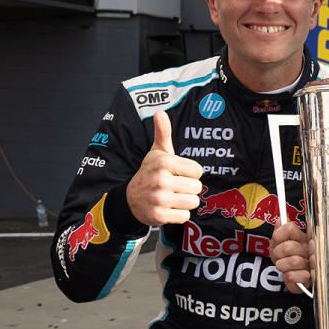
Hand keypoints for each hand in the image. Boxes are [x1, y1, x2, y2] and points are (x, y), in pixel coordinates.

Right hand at [127, 110, 203, 225]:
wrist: (130, 198)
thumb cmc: (150, 172)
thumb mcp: (157, 152)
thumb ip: (163, 133)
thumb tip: (160, 112)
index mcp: (164, 162)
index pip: (198, 171)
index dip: (191, 174)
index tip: (178, 173)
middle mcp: (161, 180)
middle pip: (198, 188)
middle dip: (189, 188)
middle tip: (174, 187)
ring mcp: (159, 199)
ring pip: (193, 202)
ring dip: (185, 202)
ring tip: (172, 197)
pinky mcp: (159, 216)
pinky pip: (185, 216)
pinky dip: (179, 214)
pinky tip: (168, 208)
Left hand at [270, 221, 313, 293]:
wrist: (296, 277)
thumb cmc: (288, 257)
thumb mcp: (280, 243)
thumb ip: (280, 231)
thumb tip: (280, 220)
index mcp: (305, 236)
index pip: (289, 228)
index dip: (279, 235)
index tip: (278, 239)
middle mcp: (311, 247)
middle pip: (287, 247)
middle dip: (278, 253)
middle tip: (280, 256)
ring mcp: (313, 263)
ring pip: (292, 261)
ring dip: (282, 265)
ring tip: (284, 265)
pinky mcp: (309, 279)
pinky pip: (292, 276)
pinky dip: (287, 276)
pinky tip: (291, 274)